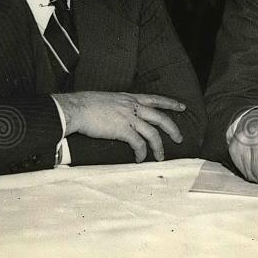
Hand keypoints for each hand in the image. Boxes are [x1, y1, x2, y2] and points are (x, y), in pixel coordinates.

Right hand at [53, 92, 185, 162]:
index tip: (182, 106)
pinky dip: (142, 153)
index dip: (170, 103)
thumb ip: (117, 106)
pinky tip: (140, 158)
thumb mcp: (107, 99)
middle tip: (179, 138)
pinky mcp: (122, 130)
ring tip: (160, 157)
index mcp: (129, 98)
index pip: (155, 98)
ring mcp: (128, 118)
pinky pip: (138, 144)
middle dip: (173, 129)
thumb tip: (119, 114)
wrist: (75, 109)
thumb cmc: (85, 104)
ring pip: (153, 133)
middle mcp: (132, 107)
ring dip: (159, 147)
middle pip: (161, 117)